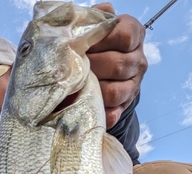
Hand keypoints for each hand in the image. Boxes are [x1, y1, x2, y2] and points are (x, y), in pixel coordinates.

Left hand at [87, 3, 147, 128]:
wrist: (106, 69)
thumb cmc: (97, 43)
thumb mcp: (97, 26)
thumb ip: (93, 20)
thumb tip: (82, 20)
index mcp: (134, 35)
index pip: (125, 37)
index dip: (102, 40)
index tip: (84, 43)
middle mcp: (139, 60)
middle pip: (118, 65)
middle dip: (93, 66)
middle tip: (75, 67)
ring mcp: (134, 85)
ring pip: (116, 91)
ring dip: (95, 89)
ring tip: (78, 85)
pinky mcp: (125, 105)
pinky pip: (116, 112)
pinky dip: (103, 113)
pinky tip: (90, 109)